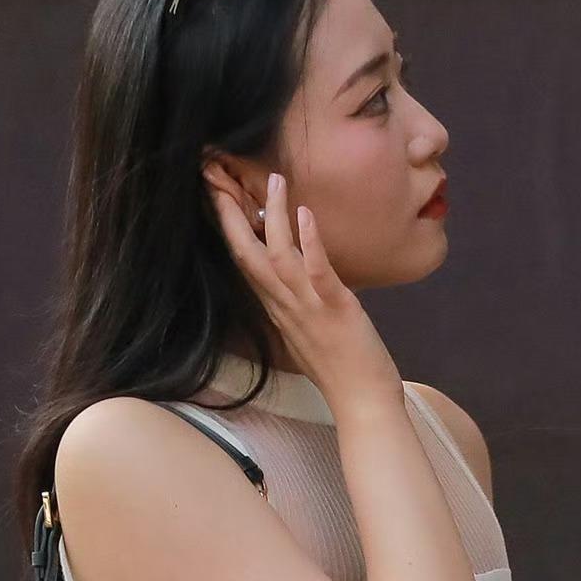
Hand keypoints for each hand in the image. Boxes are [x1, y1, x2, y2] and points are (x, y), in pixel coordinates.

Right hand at [204, 166, 401, 416]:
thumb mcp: (309, 329)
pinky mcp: (336, 310)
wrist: (362, 403)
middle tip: (220, 177)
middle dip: (232, 216)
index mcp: (277, 309)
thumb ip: (297, 300)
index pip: (245, 262)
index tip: (218, 194)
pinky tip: (305, 214)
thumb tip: (298, 273)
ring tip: (274, 180)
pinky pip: (318, 272)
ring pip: (279, 257)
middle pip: (247, 256)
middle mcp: (285, 307)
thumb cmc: (341, 369)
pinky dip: (310, 242)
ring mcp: (308, 308)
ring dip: (274, 216)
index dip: (229, 228)